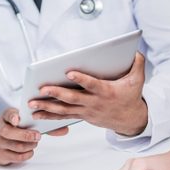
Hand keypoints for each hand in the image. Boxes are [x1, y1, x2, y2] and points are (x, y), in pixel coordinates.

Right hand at [0, 108, 68, 165]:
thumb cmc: (16, 128)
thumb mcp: (25, 121)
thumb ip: (44, 123)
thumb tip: (65, 129)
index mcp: (6, 117)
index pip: (7, 114)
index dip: (12, 117)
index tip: (18, 119)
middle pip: (9, 133)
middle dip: (26, 135)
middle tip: (38, 136)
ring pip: (15, 146)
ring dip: (29, 145)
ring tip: (35, 142)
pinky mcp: (0, 155)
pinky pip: (15, 157)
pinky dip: (26, 154)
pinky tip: (30, 150)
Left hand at [29, 53, 147, 135]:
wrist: (130, 120)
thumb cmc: (131, 97)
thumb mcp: (138, 80)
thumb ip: (137, 64)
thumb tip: (134, 50)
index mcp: (106, 92)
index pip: (92, 84)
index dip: (81, 79)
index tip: (69, 72)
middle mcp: (94, 103)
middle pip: (73, 98)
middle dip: (57, 94)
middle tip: (42, 89)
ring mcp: (86, 111)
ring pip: (64, 110)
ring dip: (47, 107)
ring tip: (32, 104)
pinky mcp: (81, 116)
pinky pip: (64, 117)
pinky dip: (50, 117)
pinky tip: (37, 115)